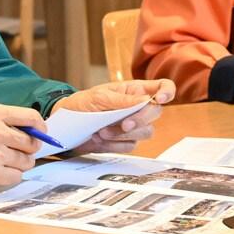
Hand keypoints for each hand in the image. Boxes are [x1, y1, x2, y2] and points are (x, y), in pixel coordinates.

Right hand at [0, 102, 43, 187]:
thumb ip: (4, 120)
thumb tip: (33, 131)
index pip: (30, 117)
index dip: (40, 127)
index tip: (41, 132)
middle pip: (31, 143)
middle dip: (29, 148)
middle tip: (19, 150)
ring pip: (26, 162)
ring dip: (19, 163)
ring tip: (4, 160)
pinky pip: (15, 177)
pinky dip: (10, 175)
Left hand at [51, 79, 174, 152]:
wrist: (66, 124)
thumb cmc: (82, 103)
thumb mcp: (98, 97)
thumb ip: (122, 100)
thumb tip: (145, 100)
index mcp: (134, 90)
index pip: (162, 87)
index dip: (167, 91)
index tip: (162, 98)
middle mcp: (138, 107)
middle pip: (156, 114)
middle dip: (140, 120)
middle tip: (123, 124)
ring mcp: (133, 126)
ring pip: (146, 133)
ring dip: (123, 134)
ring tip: (101, 131)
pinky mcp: (125, 141)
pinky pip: (130, 146)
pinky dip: (114, 144)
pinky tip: (99, 138)